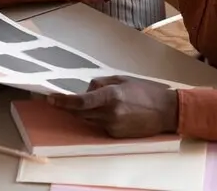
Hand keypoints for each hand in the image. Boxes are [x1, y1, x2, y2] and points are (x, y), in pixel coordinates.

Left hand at [48, 76, 179, 137]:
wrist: (166, 112)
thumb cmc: (144, 92)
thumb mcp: (120, 80)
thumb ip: (99, 84)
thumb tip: (83, 91)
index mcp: (111, 96)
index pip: (81, 101)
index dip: (63, 102)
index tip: (50, 99)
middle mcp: (110, 113)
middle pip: (80, 112)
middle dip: (70, 106)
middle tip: (61, 100)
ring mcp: (113, 126)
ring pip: (88, 119)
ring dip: (85, 112)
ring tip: (101, 103)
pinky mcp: (116, 136)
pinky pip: (99, 126)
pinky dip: (98, 118)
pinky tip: (110, 112)